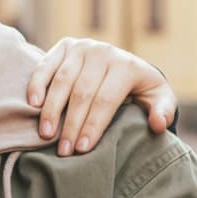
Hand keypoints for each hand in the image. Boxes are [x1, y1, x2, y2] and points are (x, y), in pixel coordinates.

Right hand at [25, 38, 176, 155]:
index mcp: (127, 66)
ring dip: (52, 109)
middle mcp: (104, 52)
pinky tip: (33, 104)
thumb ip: (163, 112)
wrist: (123, 63)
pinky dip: (37, 83)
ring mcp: (82, 47)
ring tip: (46, 134)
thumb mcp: (159, 99)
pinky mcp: (65, 46)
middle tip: (63, 151)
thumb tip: (157, 124)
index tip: (82, 149)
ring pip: (62, 80)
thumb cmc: (140, 89)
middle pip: (82, 93)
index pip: (106, 100)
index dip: (93, 125)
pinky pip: (46, 65)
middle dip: (71, 124)